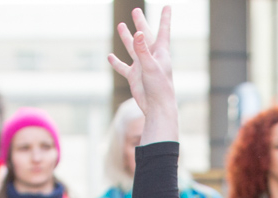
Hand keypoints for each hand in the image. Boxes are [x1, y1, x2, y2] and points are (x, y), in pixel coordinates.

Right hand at [110, 6, 178, 142]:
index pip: (163, 30)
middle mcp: (151, 57)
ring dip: (127, 37)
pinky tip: (110, 57)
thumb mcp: (151, 67)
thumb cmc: (159, 87)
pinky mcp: (134, 77)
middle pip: (145, 35)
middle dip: (141, 23)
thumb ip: (143, 50)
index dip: (165, 18)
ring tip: (121, 25)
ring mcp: (141, 66)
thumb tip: (138, 33)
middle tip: (136, 10)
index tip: (167, 6)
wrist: (156, 107)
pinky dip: (116, 62)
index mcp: (160, 52)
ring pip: (132, 48)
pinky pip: (123, 67)